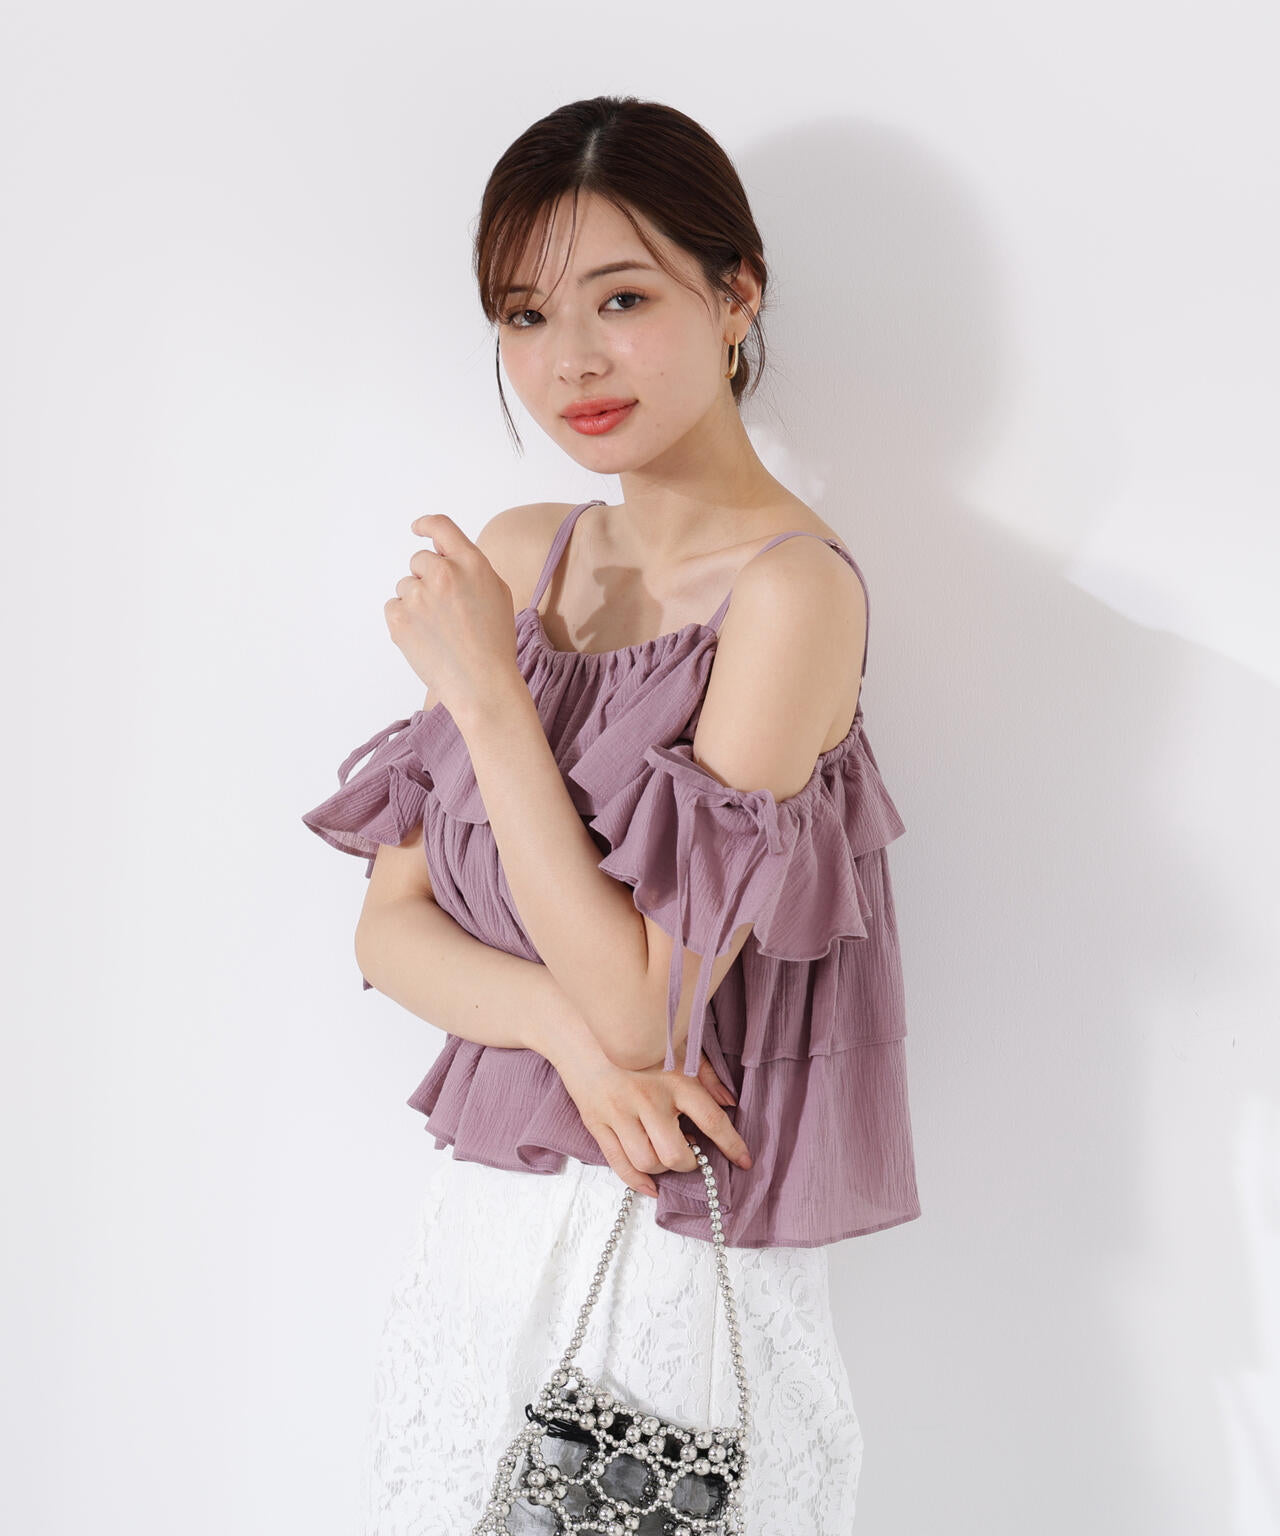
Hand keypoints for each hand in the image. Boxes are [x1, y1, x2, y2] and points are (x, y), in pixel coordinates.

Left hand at [385, 514, 518, 717]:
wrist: (481, 683)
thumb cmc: (494, 643)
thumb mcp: (497, 593)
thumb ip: (470, 567)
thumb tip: (443, 554)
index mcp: (471, 562)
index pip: (441, 527)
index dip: (426, 525)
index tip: (418, 528)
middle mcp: (443, 573)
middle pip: (418, 560)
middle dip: (427, 579)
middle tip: (445, 610)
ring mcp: (418, 595)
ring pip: (405, 586)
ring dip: (416, 602)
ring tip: (439, 629)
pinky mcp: (399, 617)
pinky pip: (393, 607)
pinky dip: (404, 620)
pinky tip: (425, 637)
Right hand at [550, 1036, 751, 1200]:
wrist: (585, 1031)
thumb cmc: (639, 1040)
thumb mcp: (679, 1046)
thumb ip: (707, 1075)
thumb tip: (729, 1102)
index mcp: (674, 1079)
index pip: (711, 1120)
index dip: (732, 1145)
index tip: (744, 1161)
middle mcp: (647, 1098)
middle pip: (675, 1154)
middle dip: (689, 1163)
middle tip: (691, 1154)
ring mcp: (619, 1112)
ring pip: (647, 1162)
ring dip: (662, 1168)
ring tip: (665, 1154)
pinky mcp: (597, 1123)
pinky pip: (619, 1164)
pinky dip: (637, 1182)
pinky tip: (650, 1184)